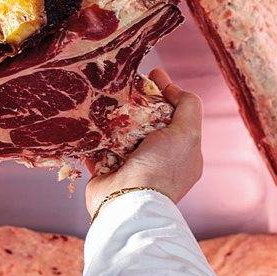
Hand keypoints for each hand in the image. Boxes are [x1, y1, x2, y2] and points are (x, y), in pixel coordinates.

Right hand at [84, 68, 203, 218]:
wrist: (128, 202)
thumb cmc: (161, 167)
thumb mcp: (187, 133)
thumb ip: (188, 107)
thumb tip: (173, 88)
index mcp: (182, 153)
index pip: (176, 116)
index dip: (166, 92)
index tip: (154, 73)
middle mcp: (158, 160)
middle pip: (147, 122)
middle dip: (136, 102)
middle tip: (124, 84)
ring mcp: (131, 167)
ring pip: (121, 133)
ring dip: (113, 117)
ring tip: (104, 97)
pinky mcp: (106, 172)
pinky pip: (98, 148)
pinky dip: (93, 136)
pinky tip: (88, 120)